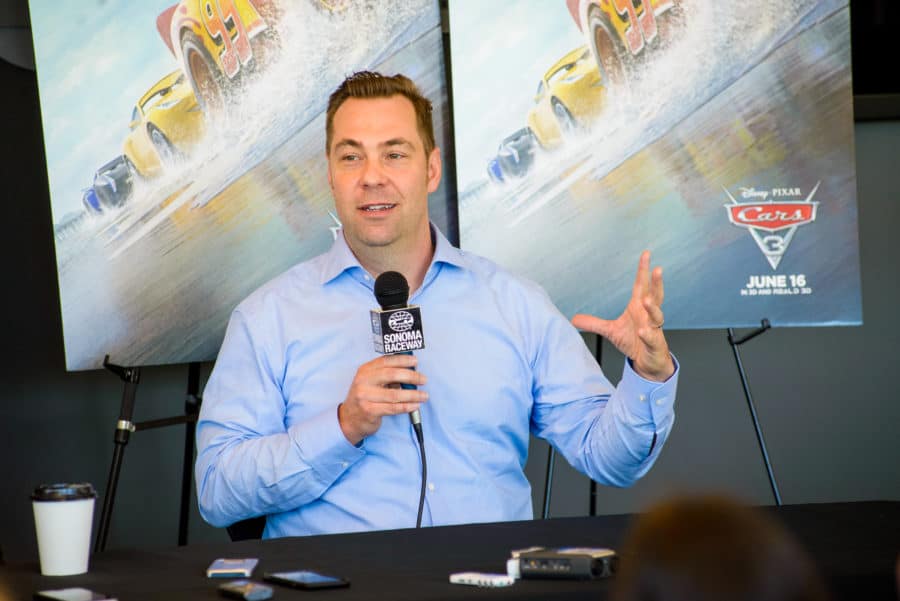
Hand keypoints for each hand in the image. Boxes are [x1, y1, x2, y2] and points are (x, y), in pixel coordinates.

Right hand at [338, 354, 427, 444]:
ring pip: (395, 394)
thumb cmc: (365, 398)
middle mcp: (363, 381)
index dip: (402, 360)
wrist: (349, 419)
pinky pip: (393, 408)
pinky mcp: (369, 411)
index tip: (415, 362)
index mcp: (365, 370)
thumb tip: (411, 371)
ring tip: (424, 395)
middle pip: (392, 375)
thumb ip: (388, 376)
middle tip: (423, 379)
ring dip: (413, 394)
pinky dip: (407, 406)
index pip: (386, 361)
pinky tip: (415, 405)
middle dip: (411, 376)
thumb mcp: (372, 382)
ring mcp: (365, 396)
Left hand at [571, 250, 674, 381]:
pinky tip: (642, 331)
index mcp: (638, 308)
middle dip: (657, 283)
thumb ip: (594, 323)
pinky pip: (652, 338)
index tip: (646, 254)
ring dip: (653, 308)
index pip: (642, 285)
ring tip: (647, 301)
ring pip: (657, 315)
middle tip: (657, 269)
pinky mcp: (655, 344)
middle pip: (655, 296)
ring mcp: (654, 329)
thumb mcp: (610, 331)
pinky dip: (648, 334)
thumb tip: (573, 319)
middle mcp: (648, 315)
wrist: (647, 361)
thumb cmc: (633, 341)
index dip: (643, 270)